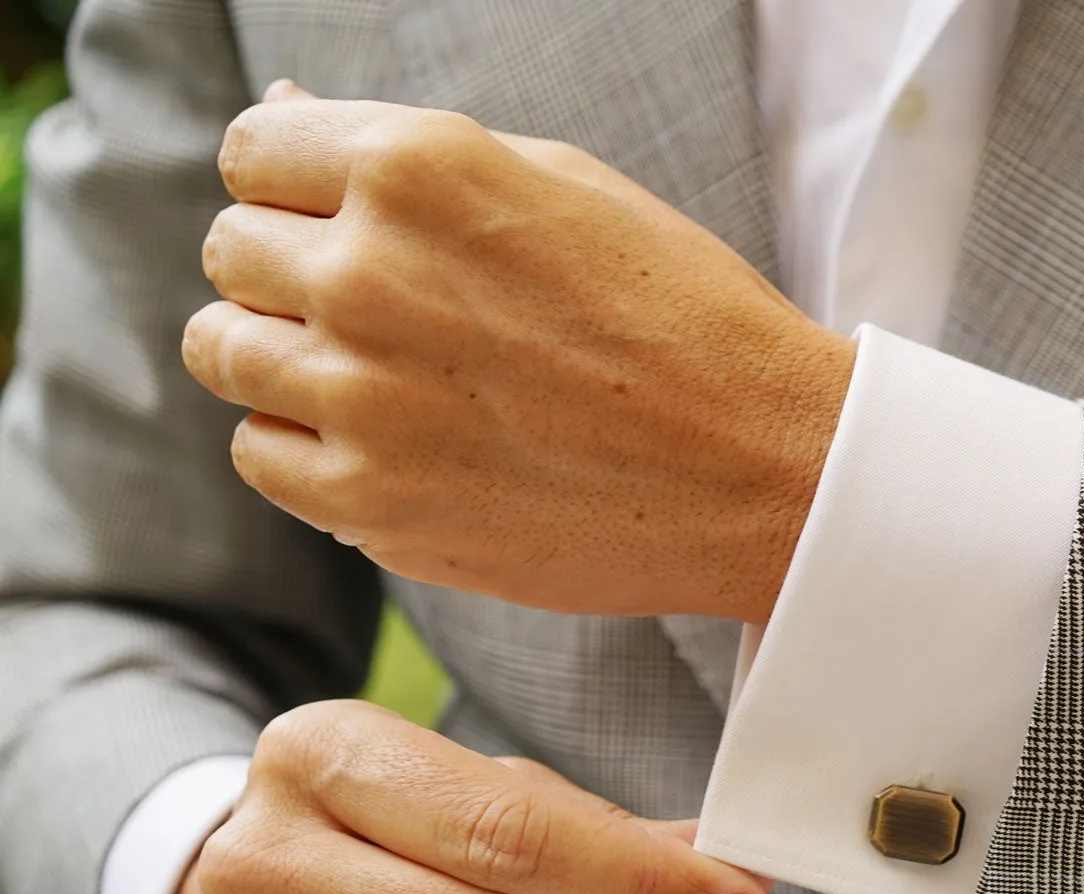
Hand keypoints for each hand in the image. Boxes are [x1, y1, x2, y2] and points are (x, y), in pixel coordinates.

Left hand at [183, 82, 855, 622]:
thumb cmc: (683, 316)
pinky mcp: (374, 503)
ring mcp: (363, 398)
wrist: (769, 469)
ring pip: (223, 352)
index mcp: (418, 169)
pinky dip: (307, 447)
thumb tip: (283, 110)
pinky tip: (392, 442)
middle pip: (232, 251)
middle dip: (292, 271)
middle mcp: (370, 274)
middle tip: (392, 312)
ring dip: (285, 358)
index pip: (254, 151)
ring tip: (383, 378)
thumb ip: (410, 156)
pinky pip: (262, 455)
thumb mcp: (561, 184)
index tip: (354, 226)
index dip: (301, 187)